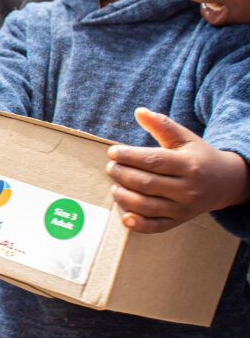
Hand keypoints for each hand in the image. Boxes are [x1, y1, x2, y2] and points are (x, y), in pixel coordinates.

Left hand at [107, 107, 249, 232]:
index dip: (130, 156)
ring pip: (147, 206)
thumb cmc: (198, 157)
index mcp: (188, 165)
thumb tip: (139, 111)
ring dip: (124, 197)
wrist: (225, 183)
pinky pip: (156, 226)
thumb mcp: (184, 138)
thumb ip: (161, 125)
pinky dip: (139, 225)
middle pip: (147, 183)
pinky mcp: (178, 221)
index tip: (113, 152)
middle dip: (123, 175)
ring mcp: (183, 208)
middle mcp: (187, 188)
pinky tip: (125, 217)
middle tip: (111, 168)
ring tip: (115, 186)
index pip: (154, 161)